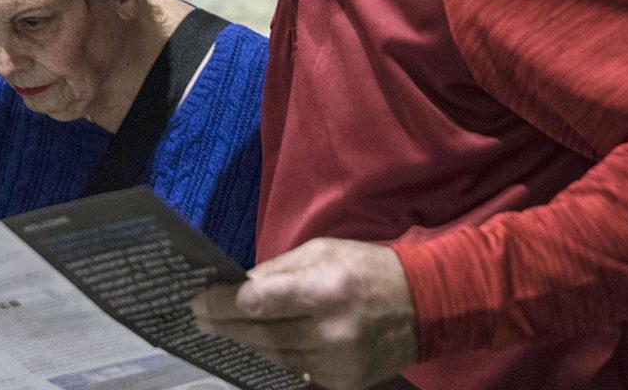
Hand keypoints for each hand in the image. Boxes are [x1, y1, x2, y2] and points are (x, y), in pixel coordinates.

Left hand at [191, 238, 417, 389]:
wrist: (428, 306)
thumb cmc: (369, 268)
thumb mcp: (324, 250)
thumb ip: (279, 269)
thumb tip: (240, 286)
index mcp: (324, 289)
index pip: (259, 302)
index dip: (223, 303)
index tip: (199, 300)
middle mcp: (330, 330)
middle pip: (261, 333)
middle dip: (224, 325)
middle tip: (199, 318)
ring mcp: (338, 361)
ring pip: (275, 355)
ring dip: (245, 341)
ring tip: (222, 329)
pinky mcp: (344, 382)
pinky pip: (297, 369)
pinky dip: (276, 356)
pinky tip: (259, 344)